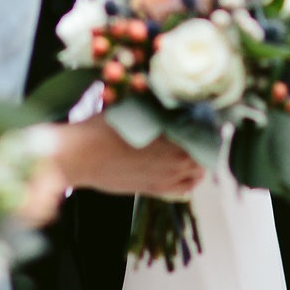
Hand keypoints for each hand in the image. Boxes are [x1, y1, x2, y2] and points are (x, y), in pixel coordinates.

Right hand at [51, 115, 202, 197]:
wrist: (80, 157)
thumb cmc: (102, 128)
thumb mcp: (132, 107)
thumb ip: (156, 107)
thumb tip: (173, 99)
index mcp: (172, 135)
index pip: (204, 130)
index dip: (208, 123)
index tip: (207, 115)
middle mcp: (174, 159)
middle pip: (205, 152)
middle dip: (205, 141)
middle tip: (201, 130)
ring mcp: (165, 178)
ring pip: (198, 172)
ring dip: (199, 161)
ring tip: (194, 149)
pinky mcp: (154, 190)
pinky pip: (184, 189)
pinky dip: (190, 179)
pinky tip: (187, 171)